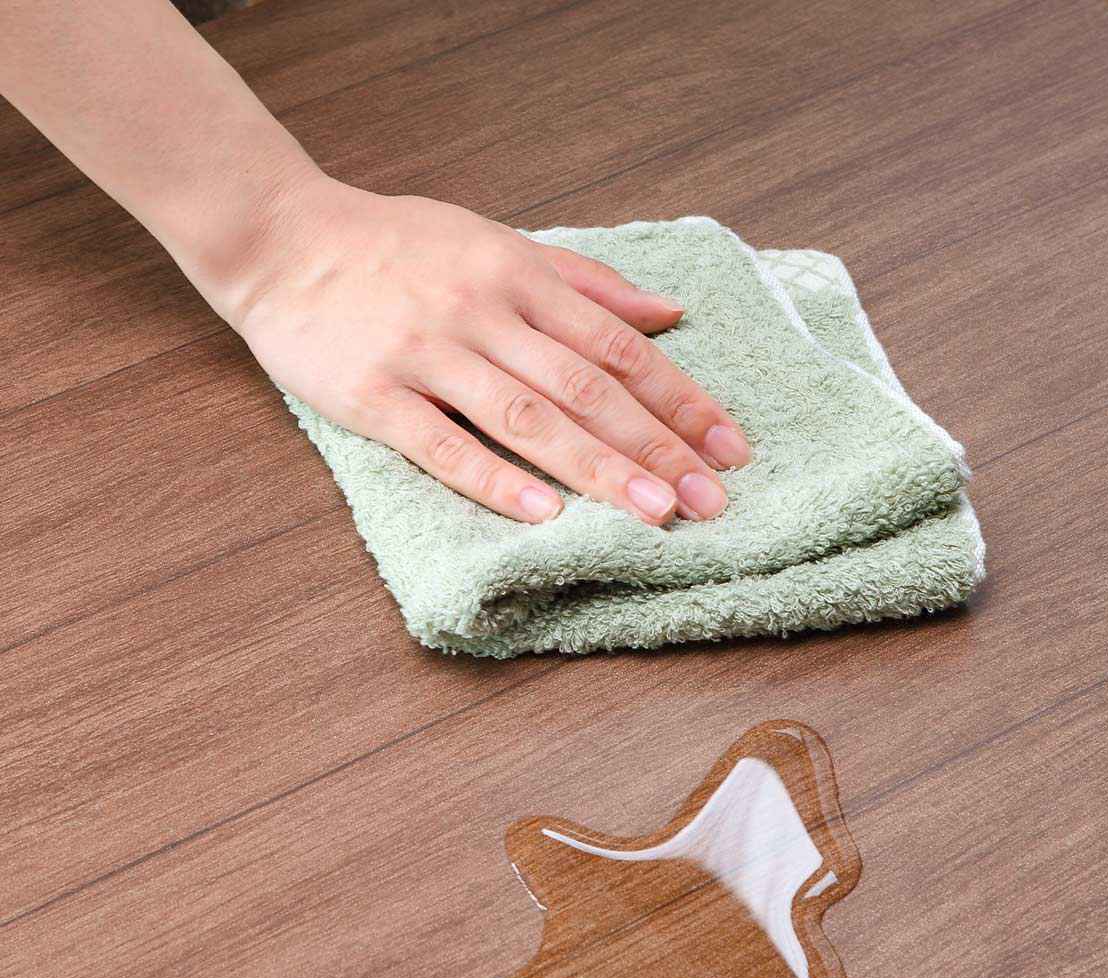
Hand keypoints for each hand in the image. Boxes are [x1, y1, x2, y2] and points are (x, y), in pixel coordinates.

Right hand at [216, 179, 750, 524]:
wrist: (280, 238)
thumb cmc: (398, 247)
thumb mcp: (496, 241)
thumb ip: (584, 280)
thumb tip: (667, 312)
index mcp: (520, 274)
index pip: (619, 345)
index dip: (680, 398)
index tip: (730, 446)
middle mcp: (483, 310)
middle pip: (586, 386)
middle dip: (656, 445)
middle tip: (710, 500)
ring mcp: (426, 352)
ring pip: (525, 416)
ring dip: (596, 467)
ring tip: (653, 514)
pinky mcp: (372, 394)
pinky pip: (441, 442)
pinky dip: (494, 478)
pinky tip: (545, 513)